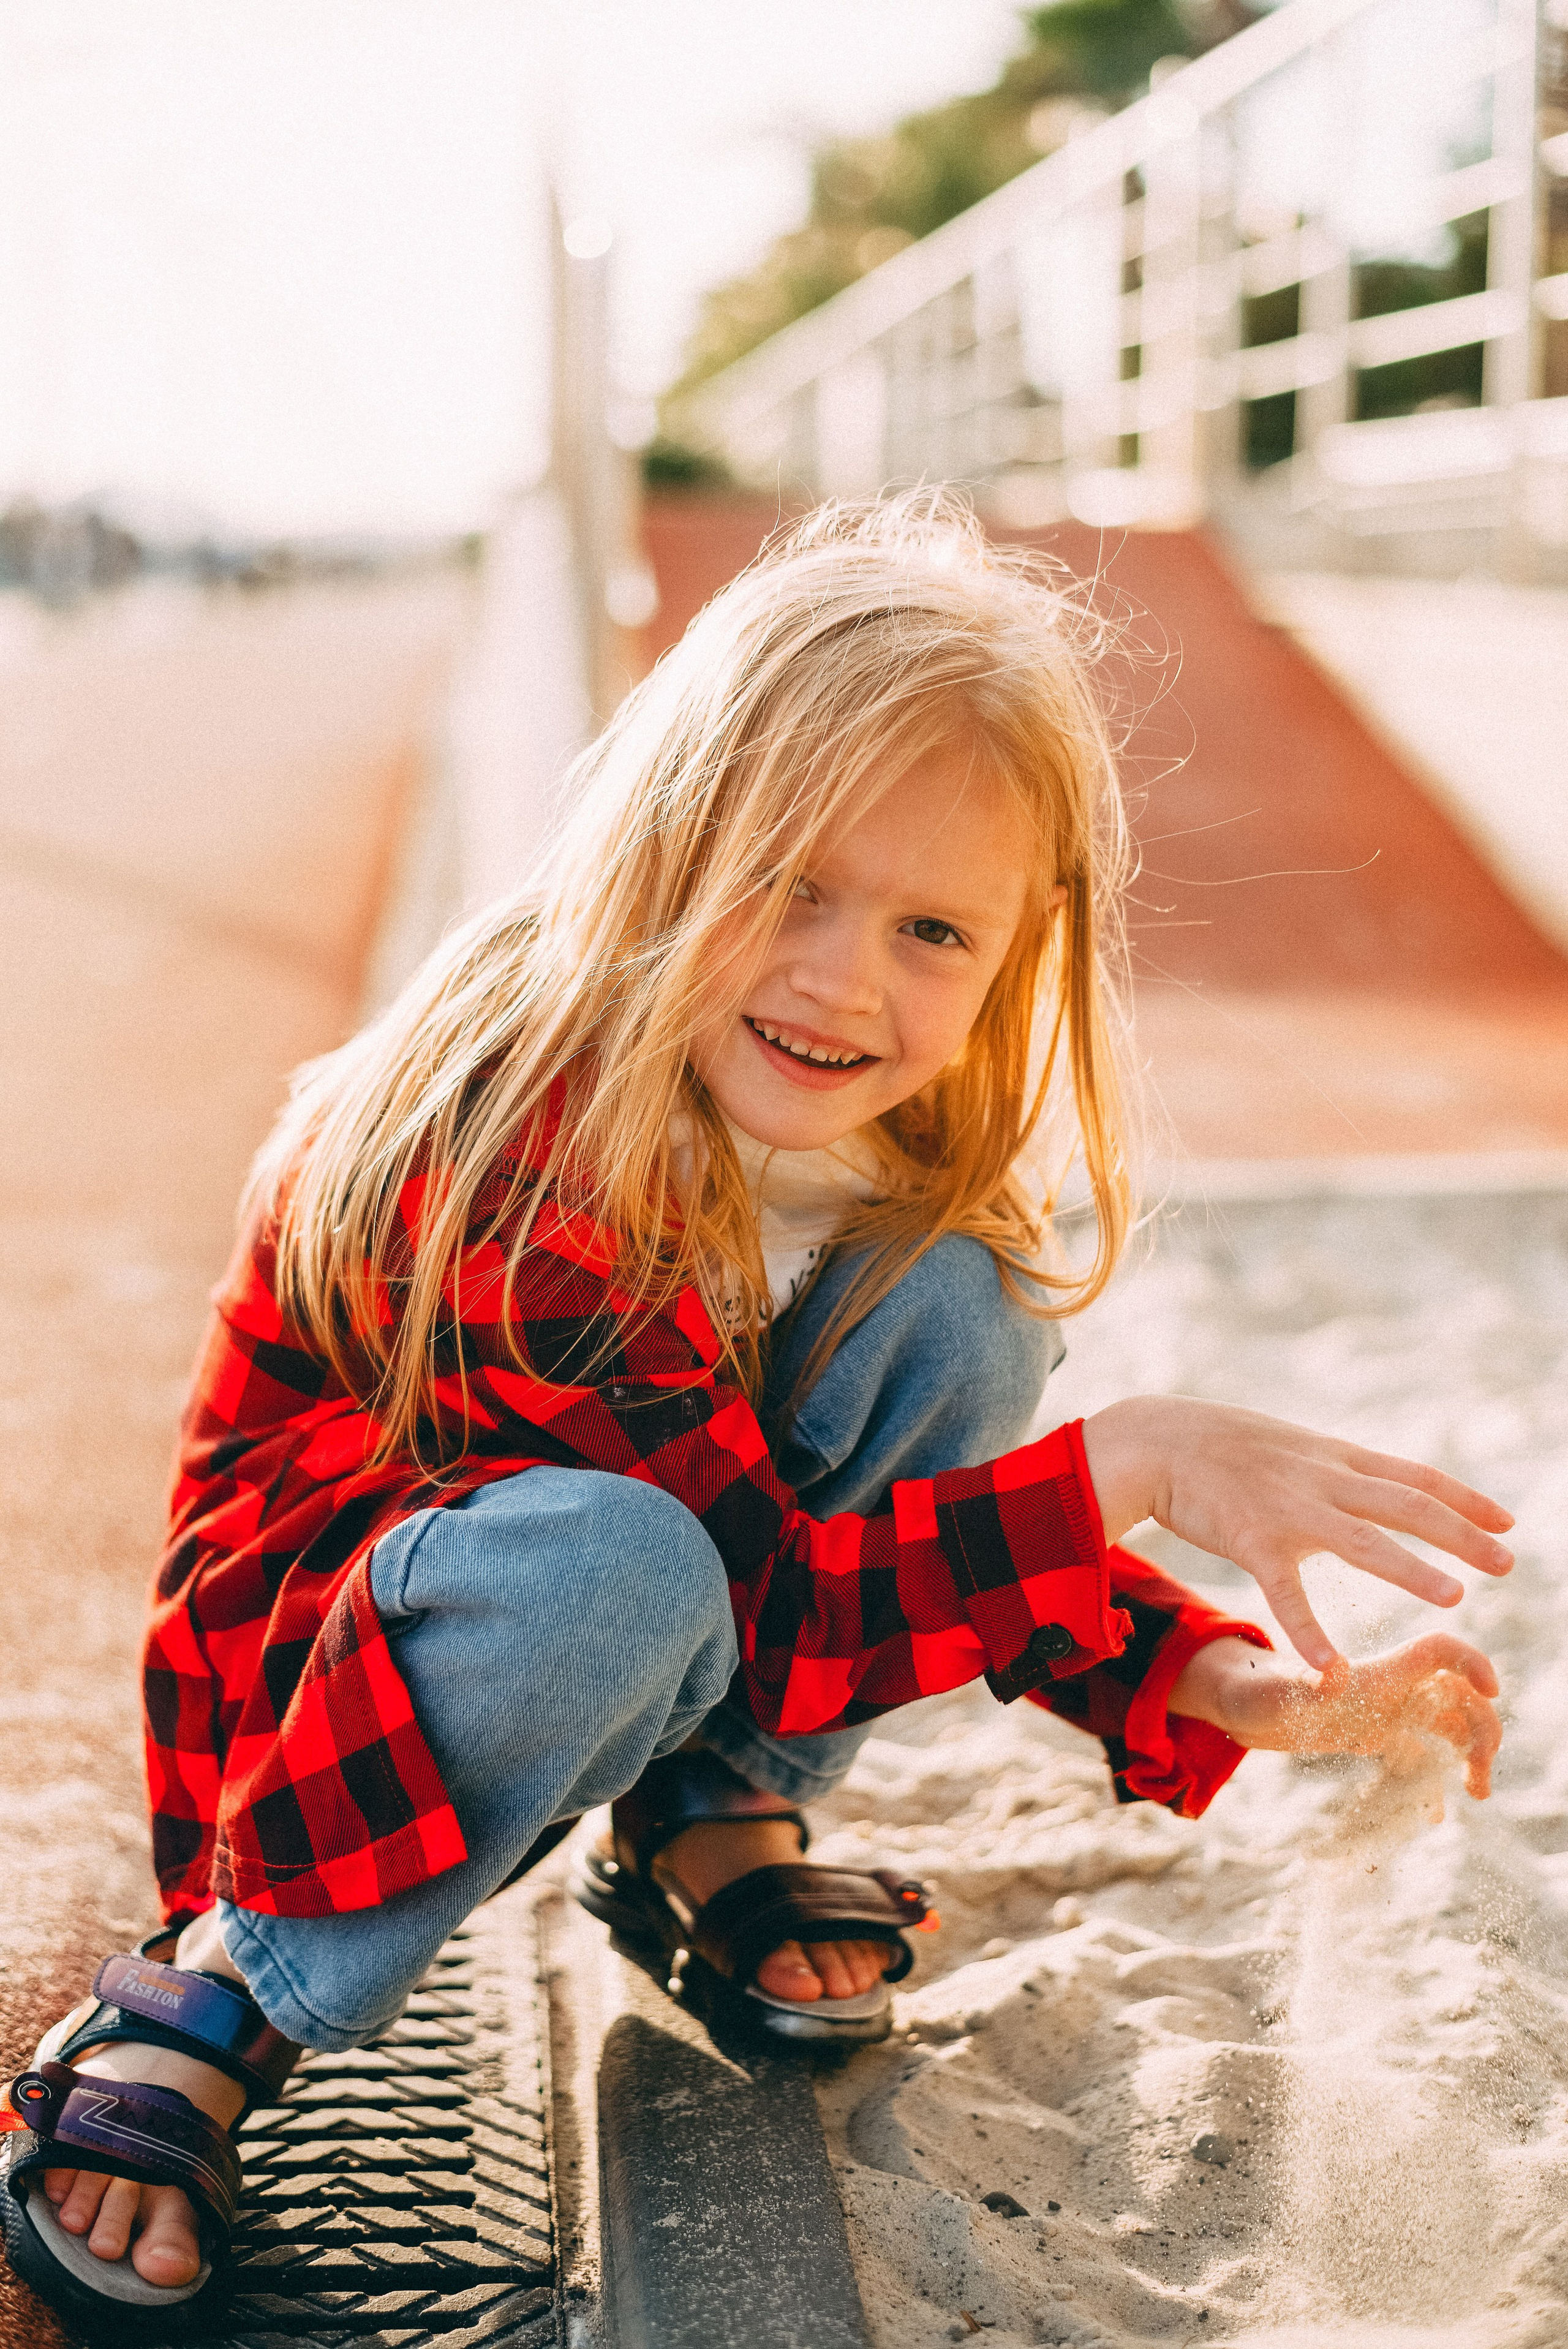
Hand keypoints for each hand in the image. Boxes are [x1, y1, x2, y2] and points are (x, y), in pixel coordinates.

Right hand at [1080, 1397, 1513, 1668]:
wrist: (1155, 1440)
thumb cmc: (1218, 1445)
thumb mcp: (1290, 1445)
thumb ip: (1330, 1468)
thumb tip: (1368, 1479)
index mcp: (1334, 1458)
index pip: (1415, 1476)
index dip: (1465, 1499)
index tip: (1508, 1521)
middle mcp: (1323, 1479)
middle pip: (1407, 1505)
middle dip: (1462, 1534)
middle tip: (1507, 1563)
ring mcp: (1289, 1509)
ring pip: (1363, 1541)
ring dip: (1412, 1569)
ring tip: (1457, 1597)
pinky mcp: (1251, 1540)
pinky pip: (1288, 1594)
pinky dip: (1310, 1632)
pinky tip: (1334, 1669)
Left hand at [1168, 1631, 1500, 1798]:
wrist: (1245, 1708)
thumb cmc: (1259, 1692)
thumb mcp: (1280, 1693)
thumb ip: (1307, 1686)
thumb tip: (1333, 1680)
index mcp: (1380, 1671)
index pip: (1439, 1651)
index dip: (1471, 1661)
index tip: (1493, 1689)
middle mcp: (1393, 1687)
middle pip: (1458, 1696)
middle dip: (1481, 1729)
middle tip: (1478, 1779)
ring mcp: (1389, 1711)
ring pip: (1449, 1724)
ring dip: (1470, 1753)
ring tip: (1476, 1792)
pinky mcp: (1377, 1734)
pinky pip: (1420, 1754)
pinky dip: (1433, 1779)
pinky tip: (1435, 1812)